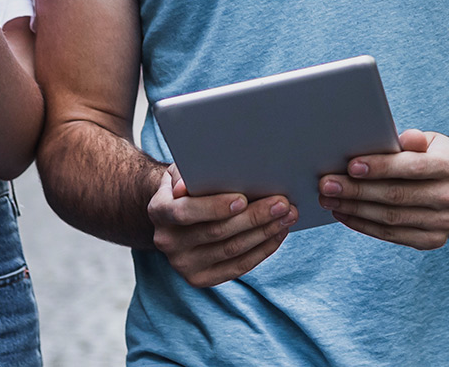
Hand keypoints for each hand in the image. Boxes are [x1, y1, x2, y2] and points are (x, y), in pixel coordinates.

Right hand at [147, 164, 297, 286]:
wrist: (176, 211)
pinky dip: (263, 249)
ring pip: (232, 250)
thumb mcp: (183, 169)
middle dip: (254, 217)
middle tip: (283, 203)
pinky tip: (278, 233)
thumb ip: (186, 173)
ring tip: (288, 215)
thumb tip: (186, 184)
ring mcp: (183, 264)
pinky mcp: (200, 278)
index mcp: (160, 211)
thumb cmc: (189, 183)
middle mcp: (167, 241)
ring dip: (265, 232)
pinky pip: (237, 267)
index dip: (215, 207)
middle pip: (217, 232)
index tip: (243, 199)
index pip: (186, 212)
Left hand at [318, 128, 448, 249]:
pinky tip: (345, 214)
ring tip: (329, 200)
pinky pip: (391, 235)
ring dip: (355, 210)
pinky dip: (364, 225)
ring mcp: (443, 223)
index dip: (381, 167)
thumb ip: (413, 140)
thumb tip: (396, 137)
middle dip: (357, 190)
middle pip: (396, 196)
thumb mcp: (429, 141)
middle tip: (327, 185)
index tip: (350, 166)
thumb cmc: (432, 157)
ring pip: (390, 218)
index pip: (412, 167)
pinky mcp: (432, 240)